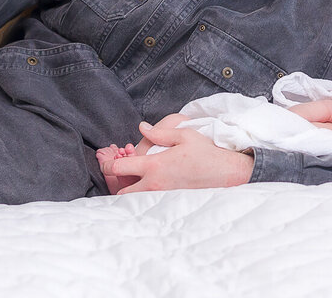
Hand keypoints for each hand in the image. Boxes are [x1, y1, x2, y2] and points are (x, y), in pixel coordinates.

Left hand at [99, 120, 253, 194]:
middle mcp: (154, 184)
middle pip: (121, 191)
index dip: (108, 164)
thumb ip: (159, 133)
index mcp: (154, 165)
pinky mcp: (169, 204)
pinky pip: (148, 205)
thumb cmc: (205, 153)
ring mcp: (162, 197)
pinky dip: (142, 199)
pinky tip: (148, 189)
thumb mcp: (184, 135)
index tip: (106, 161)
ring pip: (134, 201)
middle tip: (120, 174)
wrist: (225, 174)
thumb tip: (142, 127)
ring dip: (129, 192)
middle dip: (117, 183)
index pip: (119, 168)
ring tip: (133, 181)